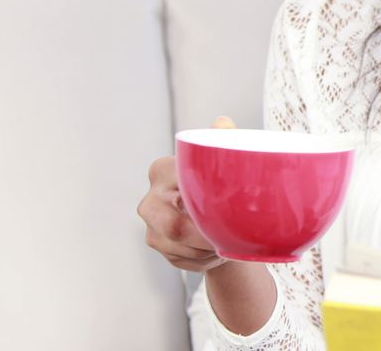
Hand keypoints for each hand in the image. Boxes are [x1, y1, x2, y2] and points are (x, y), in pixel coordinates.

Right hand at [137, 115, 236, 271]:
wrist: (217, 216)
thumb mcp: (223, 161)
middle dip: (206, 237)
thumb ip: (222, 140)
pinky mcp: (156, 244)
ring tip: (225, 241)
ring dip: (207, 248)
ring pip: (178, 246)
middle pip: (173, 226)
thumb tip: (223, 122)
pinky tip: (214, 249)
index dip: (205, 206)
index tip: (226, 209)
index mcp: (162, 171)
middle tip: (230, 236)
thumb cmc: (219, 185)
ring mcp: (150, 224)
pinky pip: (180, 258)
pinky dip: (202, 258)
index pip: (178, 187)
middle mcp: (150, 198)